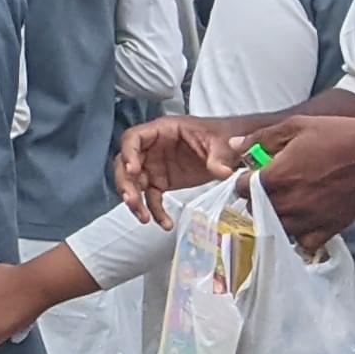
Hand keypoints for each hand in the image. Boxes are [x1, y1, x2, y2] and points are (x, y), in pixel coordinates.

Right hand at [114, 112, 244, 222]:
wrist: (229, 147)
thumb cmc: (219, 135)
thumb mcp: (221, 143)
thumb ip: (219, 157)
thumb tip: (222, 172)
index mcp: (162, 131)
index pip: (133, 139)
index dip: (129, 153)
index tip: (133, 170)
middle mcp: (152, 148)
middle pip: (125, 164)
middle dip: (125, 184)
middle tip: (132, 200)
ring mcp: (154, 166)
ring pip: (133, 183)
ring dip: (135, 201)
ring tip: (143, 217)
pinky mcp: (161, 181)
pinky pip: (151, 198)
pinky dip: (155, 211)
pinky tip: (165, 223)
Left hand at [237, 108, 354, 244]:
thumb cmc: (339, 135)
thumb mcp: (295, 126)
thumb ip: (261, 138)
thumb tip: (234, 145)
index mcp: (277, 176)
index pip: (241, 189)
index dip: (243, 181)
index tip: (252, 175)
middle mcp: (291, 202)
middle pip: (256, 210)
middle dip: (257, 198)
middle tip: (270, 186)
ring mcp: (310, 218)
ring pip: (277, 228)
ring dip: (275, 217)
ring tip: (286, 202)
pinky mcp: (330, 227)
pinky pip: (305, 243)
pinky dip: (300, 235)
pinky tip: (304, 220)